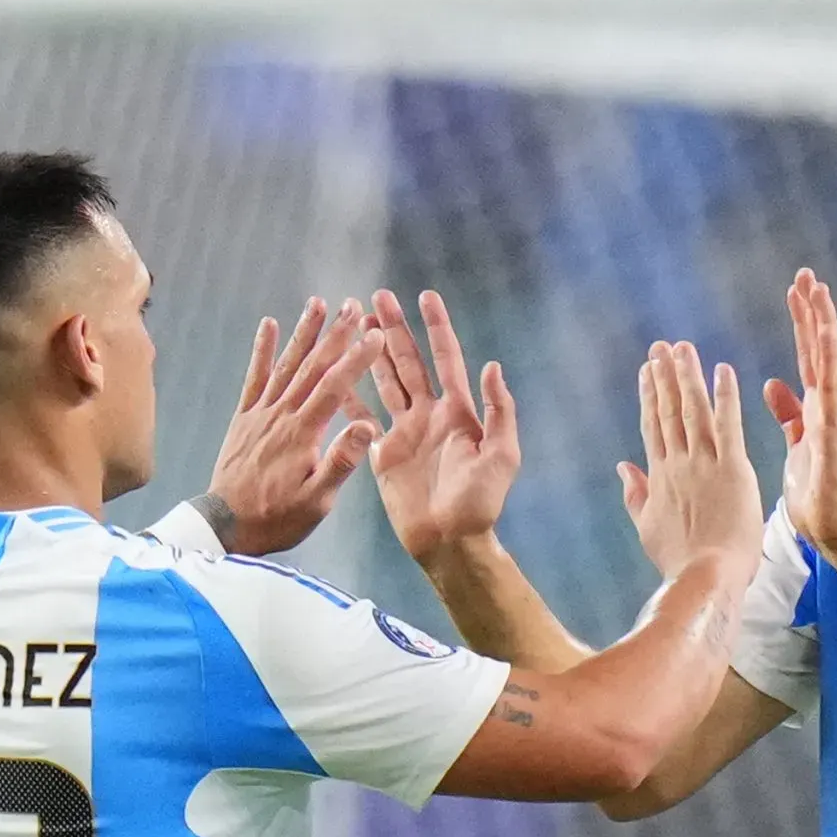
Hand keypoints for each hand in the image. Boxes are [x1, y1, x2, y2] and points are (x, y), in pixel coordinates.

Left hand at [204, 297, 382, 555]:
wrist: (226, 526)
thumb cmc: (278, 517)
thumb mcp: (317, 500)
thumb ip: (340, 462)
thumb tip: (367, 426)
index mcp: (303, 433)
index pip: (335, 386)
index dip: (356, 358)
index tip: (375, 334)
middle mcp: (281, 415)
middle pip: (312, 366)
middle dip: (335, 334)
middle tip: (353, 305)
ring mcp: (260, 413)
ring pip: (285, 365)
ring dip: (303, 333)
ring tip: (318, 303)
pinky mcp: (243, 418)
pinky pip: (254, 378)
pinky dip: (262, 351)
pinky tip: (268, 325)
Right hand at [365, 288, 520, 567]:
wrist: (450, 540)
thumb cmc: (480, 502)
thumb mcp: (501, 455)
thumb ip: (498, 411)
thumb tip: (491, 366)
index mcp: (457, 411)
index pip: (446, 359)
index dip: (437, 327)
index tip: (426, 296)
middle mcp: (429, 414)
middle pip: (409, 362)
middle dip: (394, 329)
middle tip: (376, 297)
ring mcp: (405, 431)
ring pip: (385, 382)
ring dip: (372, 353)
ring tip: (356, 324)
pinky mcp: (383, 452)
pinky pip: (362, 418)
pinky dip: (349, 397)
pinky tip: (335, 375)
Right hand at [621, 340, 764, 583]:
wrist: (706, 576)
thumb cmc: (680, 560)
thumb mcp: (647, 528)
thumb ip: (636, 494)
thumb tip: (623, 467)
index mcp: (660, 477)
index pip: (653, 427)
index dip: (649, 396)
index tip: (647, 371)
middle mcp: (679, 464)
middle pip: (669, 411)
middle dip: (665, 376)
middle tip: (662, 347)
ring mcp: (704, 464)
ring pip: (694, 410)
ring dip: (688, 377)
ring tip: (684, 349)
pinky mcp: (732, 469)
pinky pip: (728, 425)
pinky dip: (725, 396)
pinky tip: (722, 370)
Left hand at [765, 269, 836, 559]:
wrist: (836, 533)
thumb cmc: (819, 497)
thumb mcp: (797, 445)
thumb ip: (789, 414)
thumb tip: (771, 383)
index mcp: (816, 410)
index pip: (808, 357)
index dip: (802, 324)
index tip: (796, 291)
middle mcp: (829, 406)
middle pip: (819, 349)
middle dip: (813, 312)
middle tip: (805, 274)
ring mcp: (836, 415)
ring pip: (829, 359)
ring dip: (822, 323)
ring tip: (816, 288)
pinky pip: (833, 386)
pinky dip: (829, 356)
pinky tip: (825, 329)